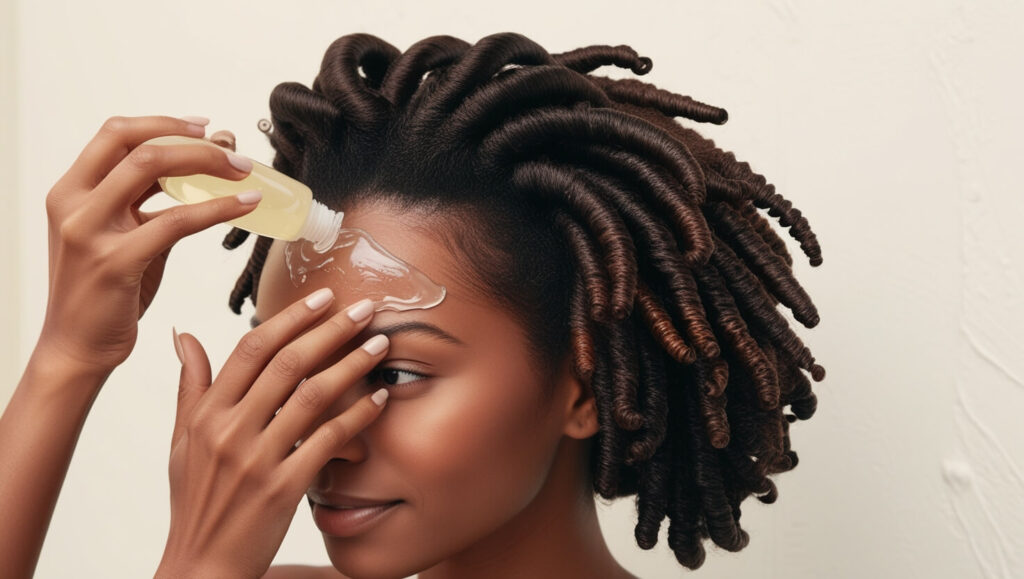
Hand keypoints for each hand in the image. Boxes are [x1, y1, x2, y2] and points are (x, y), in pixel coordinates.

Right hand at [38, 115, 259, 372]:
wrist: (77, 347)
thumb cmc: (105, 293)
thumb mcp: (122, 236)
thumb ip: (151, 201)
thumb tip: (202, 163)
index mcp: (71, 191)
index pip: (116, 134)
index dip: (163, 124)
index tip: (204, 128)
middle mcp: (72, 203)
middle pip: (135, 142)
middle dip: (190, 139)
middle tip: (232, 149)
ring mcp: (90, 230)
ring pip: (151, 168)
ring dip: (206, 162)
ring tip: (243, 171)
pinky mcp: (116, 261)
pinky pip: (176, 221)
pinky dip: (217, 207)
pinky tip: (245, 206)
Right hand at [156, 290, 389, 578]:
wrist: (202, 564)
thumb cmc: (196, 499)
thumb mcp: (182, 440)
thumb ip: (190, 385)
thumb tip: (184, 333)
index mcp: (206, 413)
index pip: (251, 350)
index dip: (290, 318)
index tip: (323, 296)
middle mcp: (229, 431)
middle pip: (287, 364)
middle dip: (331, 329)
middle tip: (366, 307)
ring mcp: (256, 459)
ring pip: (312, 397)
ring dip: (352, 365)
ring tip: (381, 343)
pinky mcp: (283, 488)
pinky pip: (327, 442)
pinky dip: (356, 416)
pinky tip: (379, 399)